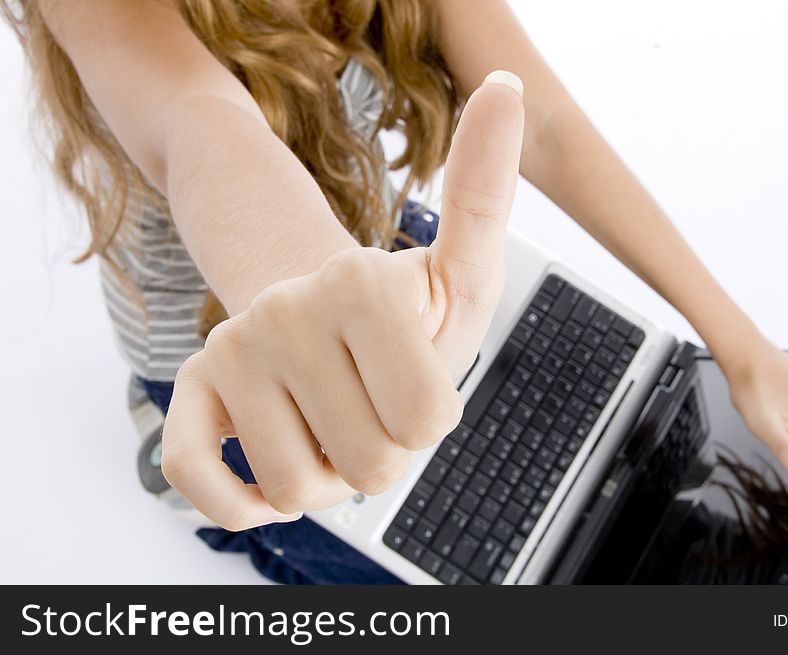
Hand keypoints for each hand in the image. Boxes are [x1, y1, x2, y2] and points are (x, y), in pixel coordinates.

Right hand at [160, 73, 524, 529]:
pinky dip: (237, 500)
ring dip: (326, 475)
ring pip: (296, 488)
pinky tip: (266, 478)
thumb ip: (483, 192)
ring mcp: (231, 350)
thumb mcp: (464, 266)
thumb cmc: (407, 314)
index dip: (429, 419)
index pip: (427, 423)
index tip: (415, 379)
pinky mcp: (189, 391)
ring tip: (328, 420)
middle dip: (381, 452)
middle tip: (370, 403)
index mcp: (361, 282)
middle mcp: (285, 308)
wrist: (324, 325)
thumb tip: (504, 83)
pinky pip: (196, 480)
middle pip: (368, 466)